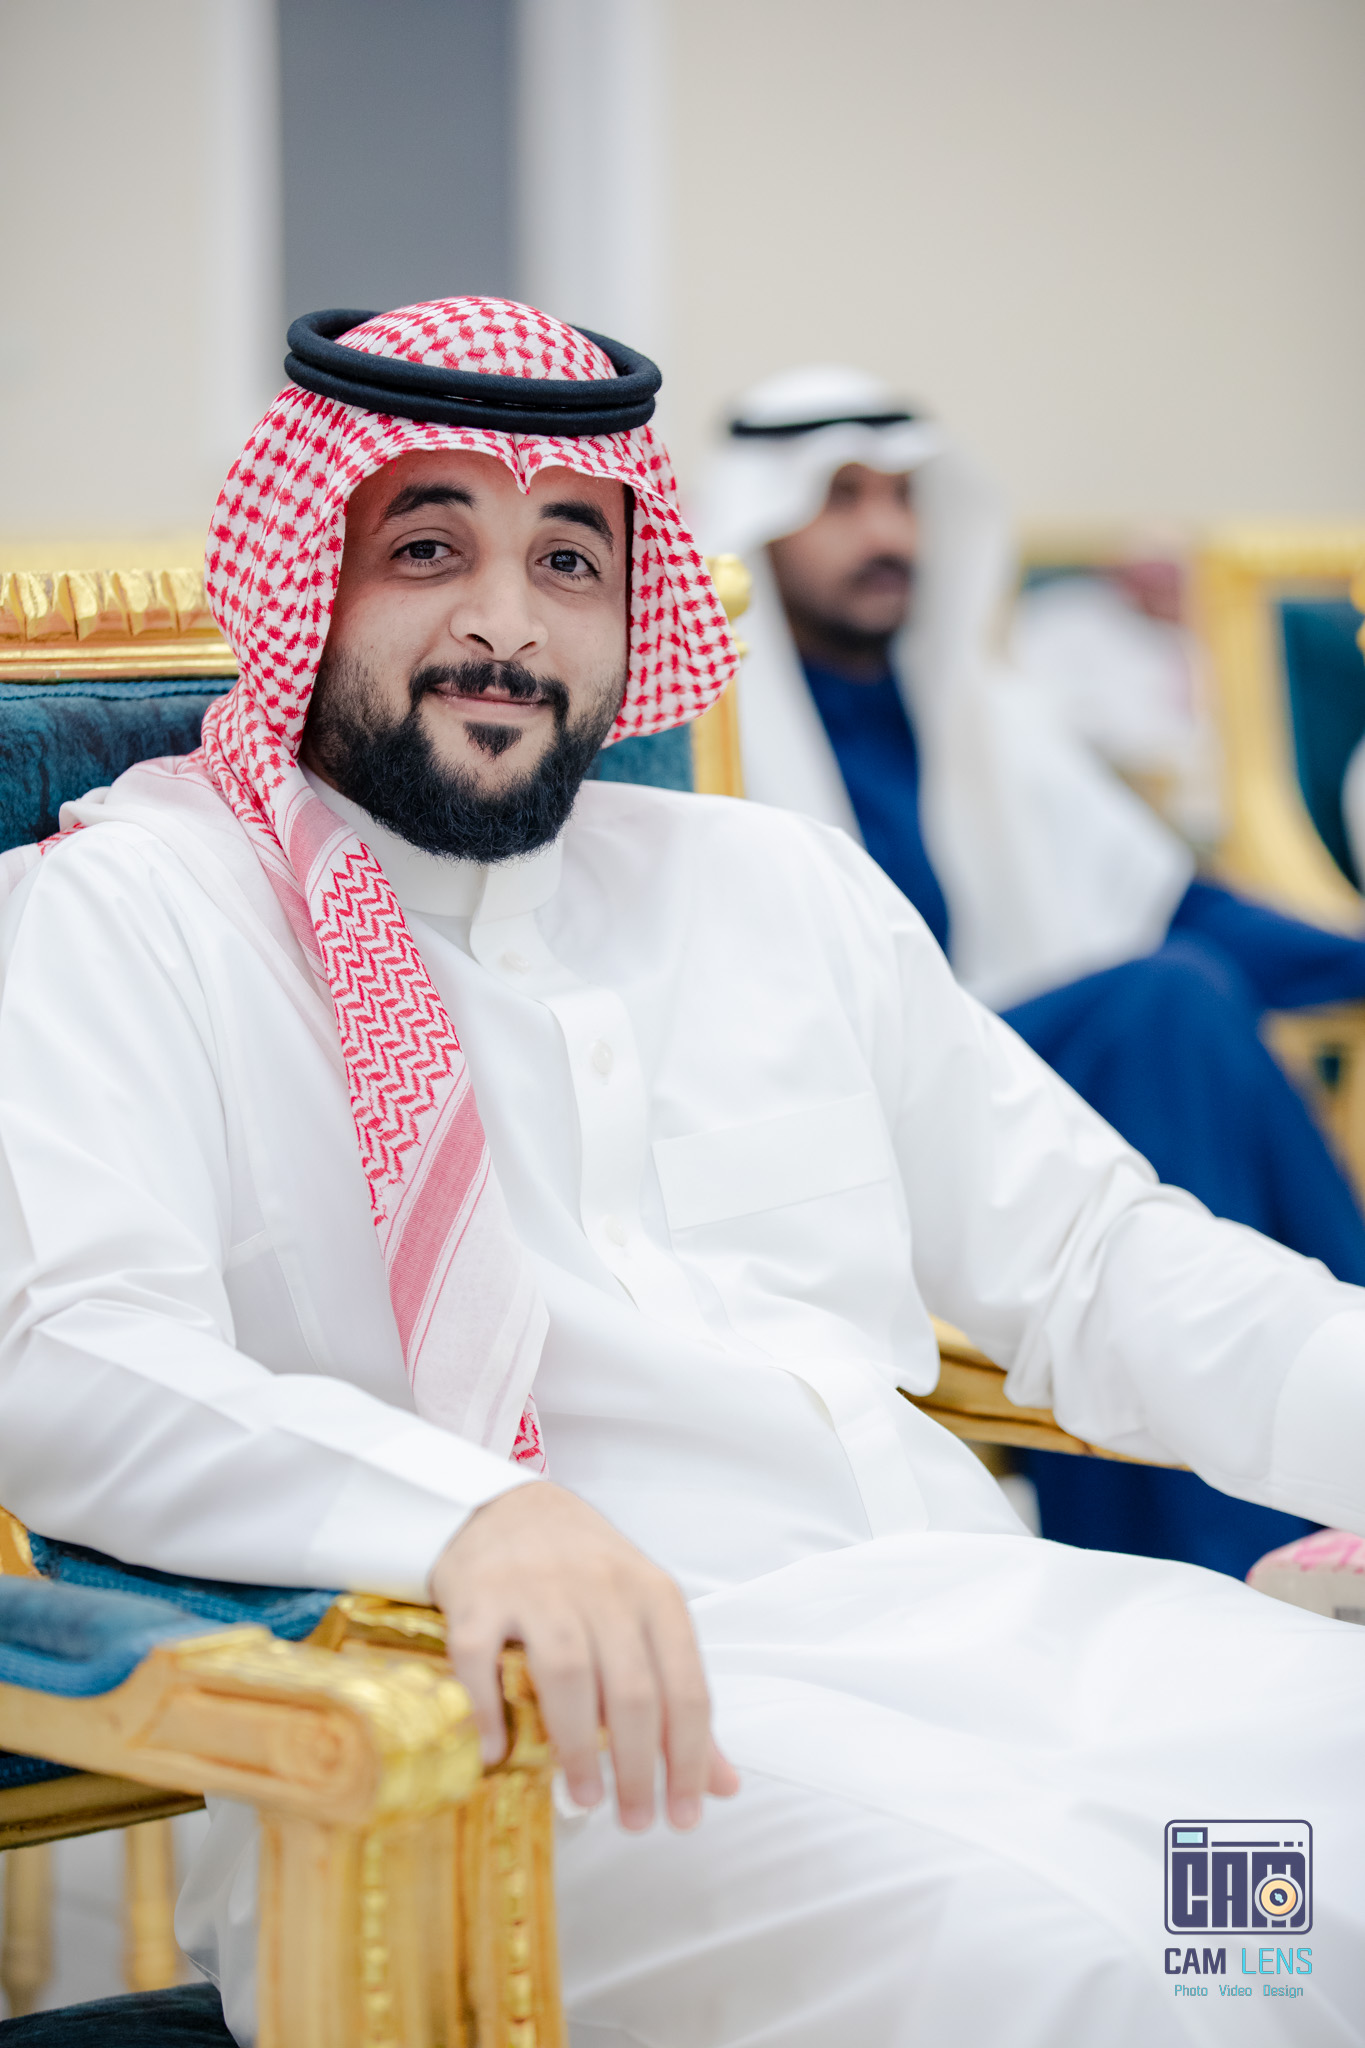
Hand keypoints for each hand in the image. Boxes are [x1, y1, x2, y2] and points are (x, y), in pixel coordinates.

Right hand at [430, 1482, 738, 1830]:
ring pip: (567, 1674)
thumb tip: (722, 1785)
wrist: (510, 1506)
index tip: (684, 1817)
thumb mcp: (647, 1620)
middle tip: (636, 1821)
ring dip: (576, 1748)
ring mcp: (539, 1588)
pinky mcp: (480, 1596)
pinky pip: (483, 1660)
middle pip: (632, 1690)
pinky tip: (498, 1753)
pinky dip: (490, 1711)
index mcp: (655, 1596)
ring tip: (585, 1798)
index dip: (690, 1760)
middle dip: (638, 1768)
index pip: (686, 1687)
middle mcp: (603, 1588)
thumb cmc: (587, 1573)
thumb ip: (680, 1699)